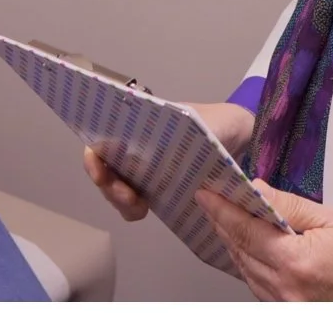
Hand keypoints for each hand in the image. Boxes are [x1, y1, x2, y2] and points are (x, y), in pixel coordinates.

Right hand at [83, 101, 254, 221]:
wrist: (238, 136)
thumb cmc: (218, 123)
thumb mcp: (204, 123)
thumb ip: (190, 132)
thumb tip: (172, 142)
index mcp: (140, 124)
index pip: (103, 137)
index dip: (94, 155)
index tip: (98, 169)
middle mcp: (135, 146)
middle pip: (105, 168)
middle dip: (109, 186)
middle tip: (129, 197)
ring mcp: (143, 168)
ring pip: (116, 187)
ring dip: (119, 200)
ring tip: (139, 207)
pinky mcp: (155, 187)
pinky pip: (133, 201)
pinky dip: (132, 209)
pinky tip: (146, 210)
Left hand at [196, 178, 332, 300]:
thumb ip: (289, 206)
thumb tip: (255, 190)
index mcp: (296, 262)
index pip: (244, 231)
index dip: (221, 210)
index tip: (205, 194)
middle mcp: (288, 289)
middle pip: (240, 252)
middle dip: (223, 224)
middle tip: (212, 200)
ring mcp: (290, 304)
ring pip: (246, 272)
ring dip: (234, 245)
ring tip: (226, 219)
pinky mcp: (295, 309)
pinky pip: (260, 287)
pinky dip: (250, 265)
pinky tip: (249, 249)